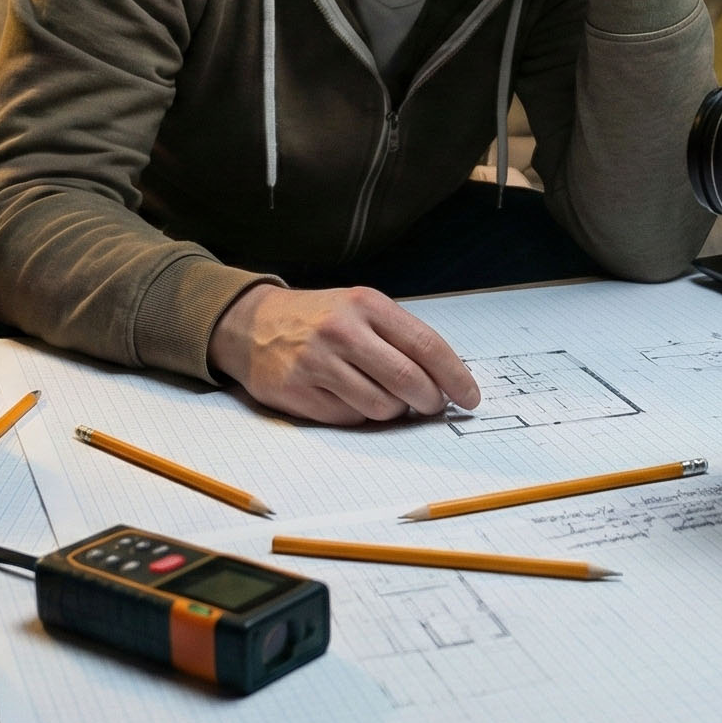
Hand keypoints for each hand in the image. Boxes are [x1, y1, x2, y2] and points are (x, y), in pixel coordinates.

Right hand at [209, 285, 481, 425]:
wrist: (251, 324)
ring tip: (384, 397)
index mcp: (367, 305)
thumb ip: (400, 338)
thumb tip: (447, 381)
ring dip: (394, 411)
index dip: (456, 377)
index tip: (470, 397)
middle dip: (430, 402)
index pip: (427, 346)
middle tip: (433, 406)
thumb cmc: (319, 318)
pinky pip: (350, 418)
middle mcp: (343, 331)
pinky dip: (360, 415)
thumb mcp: (360, 309)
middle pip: (408, 381)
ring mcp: (318, 362)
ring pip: (381, 407)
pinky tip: (350, 397)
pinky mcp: (298, 391)